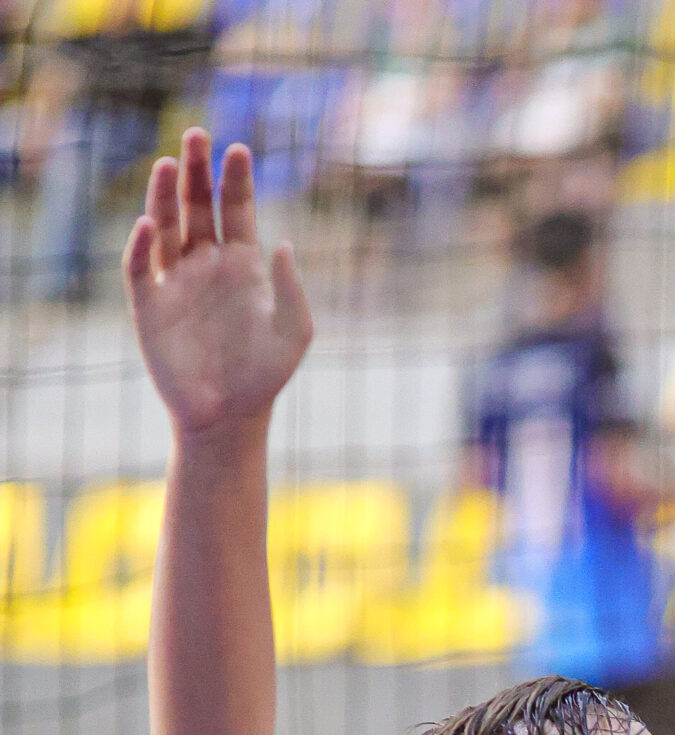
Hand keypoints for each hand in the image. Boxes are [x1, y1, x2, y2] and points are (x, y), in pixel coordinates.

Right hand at [124, 130, 311, 438]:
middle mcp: (205, 264)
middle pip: (197, 205)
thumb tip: (283, 244)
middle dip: (196, 170)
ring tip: (168, 164)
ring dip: (164, 195)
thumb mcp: (293, 334)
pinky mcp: (149, 306)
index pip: (236, 210)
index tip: (239, 150)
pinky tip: (150, 224)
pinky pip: (141, 267)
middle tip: (197, 135)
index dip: (236, 180)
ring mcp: (175, 281)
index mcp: (242, 265)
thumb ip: (292, 290)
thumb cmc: (264, 377)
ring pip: (166, 225)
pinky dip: (142, 245)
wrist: (229, 418)